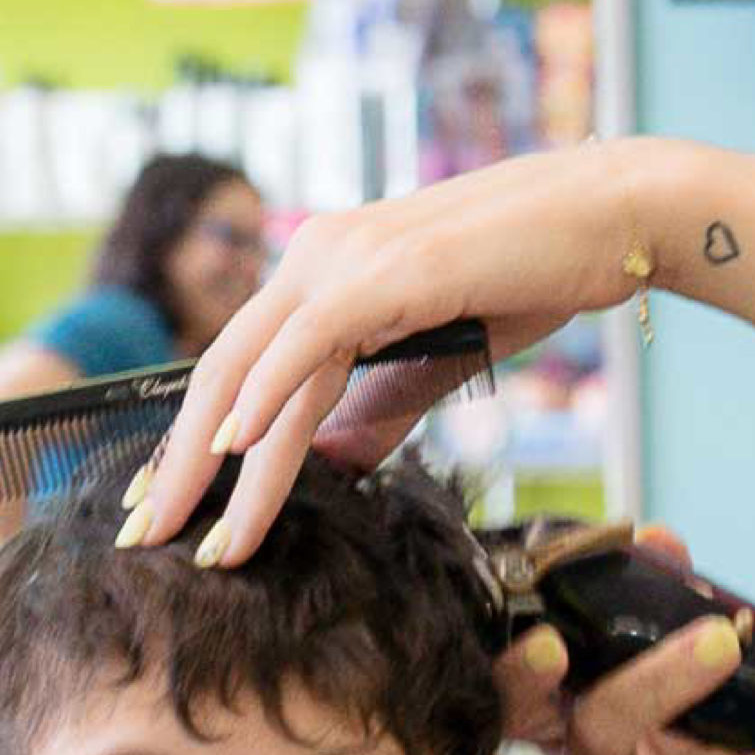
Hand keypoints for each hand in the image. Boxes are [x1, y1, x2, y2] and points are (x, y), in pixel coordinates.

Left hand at [129, 140, 669, 564]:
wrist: (611, 219)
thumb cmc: (535, 275)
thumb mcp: (438, 357)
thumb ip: (379, 407)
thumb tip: (332, 465)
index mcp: (324, 272)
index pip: (235, 369)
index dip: (192, 443)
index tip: (166, 507)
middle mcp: (317, 254)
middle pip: (218, 373)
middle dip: (176, 464)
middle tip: (142, 535)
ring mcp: (346, 256)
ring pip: (253, 370)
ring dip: (213, 460)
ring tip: (187, 530)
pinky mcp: (386, 270)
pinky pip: (307, 342)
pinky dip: (266, 399)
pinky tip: (234, 449)